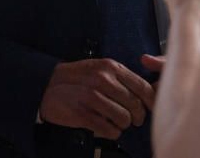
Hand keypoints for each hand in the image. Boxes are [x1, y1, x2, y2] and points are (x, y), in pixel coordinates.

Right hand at [39, 59, 154, 139]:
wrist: (47, 85)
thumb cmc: (77, 78)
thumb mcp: (100, 68)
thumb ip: (121, 78)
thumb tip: (146, 94)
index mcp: (111, 67)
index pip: (142, 87)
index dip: (151, 102)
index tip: (151, 109)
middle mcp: (103, 80)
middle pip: (135, 105)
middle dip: (137, 117)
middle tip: (133, 120)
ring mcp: (92, 97)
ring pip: (124, 119)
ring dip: (123, 125)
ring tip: (116, 123)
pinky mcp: (83, 113)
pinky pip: (109, 130)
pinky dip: (111, 132)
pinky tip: (106, 127)